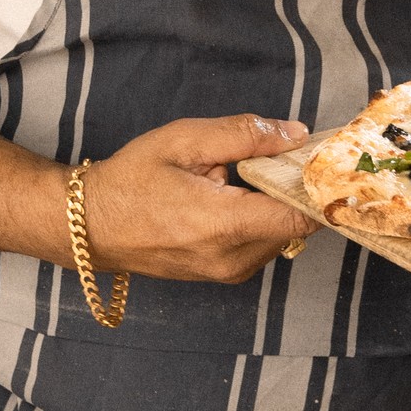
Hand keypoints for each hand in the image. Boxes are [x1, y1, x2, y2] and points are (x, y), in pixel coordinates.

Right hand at [86, 114, 316, 283]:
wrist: (89, 226)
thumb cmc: (131, 180)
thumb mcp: (185, 141)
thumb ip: (246, 135)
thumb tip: (297, 134)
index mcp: (225, 225)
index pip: (301, 216)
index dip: (318, 186)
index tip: (321, 161)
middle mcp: (232, 259)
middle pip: (295, 224)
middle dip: (291, 189)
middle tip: (273, 156)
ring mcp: (227, 273)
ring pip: (280, 235)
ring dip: (272, 205)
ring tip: (237, 178)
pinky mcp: (221, 276)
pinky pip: (260, 245)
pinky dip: (258, 220)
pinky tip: (229, 198)